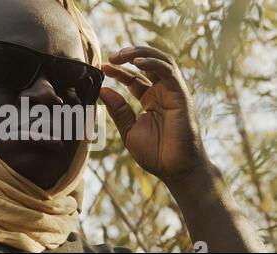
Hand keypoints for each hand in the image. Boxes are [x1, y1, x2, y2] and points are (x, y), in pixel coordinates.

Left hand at [100, 46, 208, 186]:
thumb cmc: (156, 154)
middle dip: (129, 56)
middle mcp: (162, 92)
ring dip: (140, 53)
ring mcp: (173, 92)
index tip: (102, 67)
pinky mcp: (181, 95)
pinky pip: (169, 72)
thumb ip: (118, 110)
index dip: (118, 71)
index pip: (133, 78)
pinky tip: (136, 62)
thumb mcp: (129, 130)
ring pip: (160, 61)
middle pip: (147, 64)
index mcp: (150, 100)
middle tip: (111, 56)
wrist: (176, 170)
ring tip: (120, 54)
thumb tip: (102, 90)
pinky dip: (153, 63)